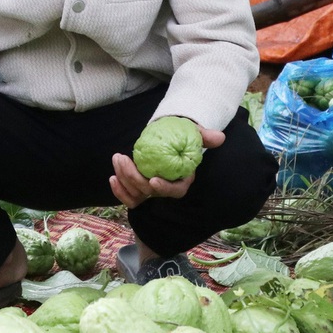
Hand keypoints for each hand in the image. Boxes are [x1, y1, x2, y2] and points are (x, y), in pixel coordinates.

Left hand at [109, 123, 224, 208]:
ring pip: (137, 194)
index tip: (152, 180)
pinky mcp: (139, 189)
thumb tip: (220, 137)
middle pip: (150, 192)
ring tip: (118, 159)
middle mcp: (166, 188)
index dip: (164, 189)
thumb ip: (205, 137)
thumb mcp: (194, 134)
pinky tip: (113, 177)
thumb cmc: (182, 137)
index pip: (176, 191)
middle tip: (123, 159)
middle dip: (133, 178)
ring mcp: (151, 190)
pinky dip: (119, 191)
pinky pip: (129, 198)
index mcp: (182, 180)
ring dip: (124, 179)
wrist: (169, 138)